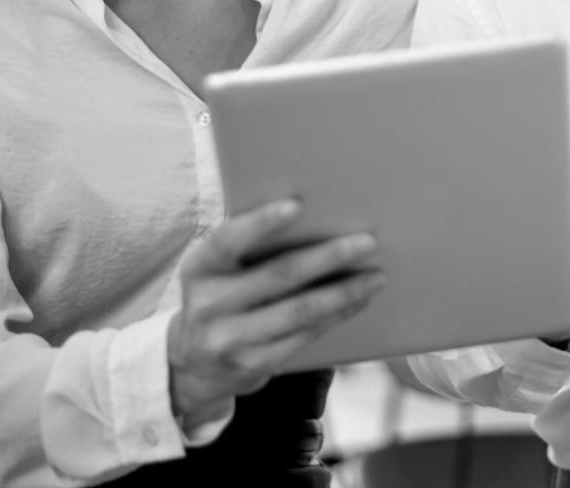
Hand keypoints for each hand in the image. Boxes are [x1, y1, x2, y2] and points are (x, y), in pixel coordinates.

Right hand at [167, 198, 385, 430]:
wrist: (193, 365)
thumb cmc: (220, 296)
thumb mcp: (217, 270)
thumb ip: (248, 246)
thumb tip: (315, 214)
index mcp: (200, 268)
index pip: (228, 240)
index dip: (261, 222)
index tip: (297, 205)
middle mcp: (210, 304)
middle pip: (280, 275)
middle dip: (329, 256)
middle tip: (367, 241)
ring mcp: (230, 339)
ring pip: (300, 311)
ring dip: (345, 291)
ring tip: (376, 276)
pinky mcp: (253, 365)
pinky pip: (305, 336)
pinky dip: (336, 315)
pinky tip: (358, 301)